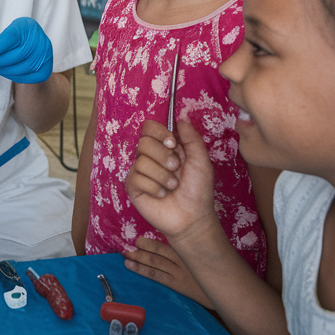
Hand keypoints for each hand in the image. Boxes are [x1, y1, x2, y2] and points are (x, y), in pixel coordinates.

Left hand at [0, 17, 51, 82]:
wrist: (40, 46)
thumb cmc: (22, 35)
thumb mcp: (12, 29)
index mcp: (28, 27)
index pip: (11, 37)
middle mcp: (39, 43)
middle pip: (11, 57)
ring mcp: (44, 59)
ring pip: (14, 69)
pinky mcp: (43, 72)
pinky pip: (20, 77)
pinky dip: (7, 74)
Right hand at [124, 119, 218, 243]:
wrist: (192, 217)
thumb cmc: (198, 190)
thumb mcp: (201, 160)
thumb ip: (192, 137)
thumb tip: (181, 117)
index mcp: (166, 147)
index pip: (149, 127)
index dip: (159, 132)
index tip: (173, 144)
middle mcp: (151, 156)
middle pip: (143, 142)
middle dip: (163, 156)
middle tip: (176, 168)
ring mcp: (141, 172)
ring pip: (141, 161)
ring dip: (162, 175)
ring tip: (173, 186)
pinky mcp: (133, 187)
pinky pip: (137, 178)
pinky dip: (154, 187)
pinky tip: (162, 194)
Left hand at [124, 237, 214, 308]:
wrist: (225, 290)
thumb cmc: (215, 271)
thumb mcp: (206, 255)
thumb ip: (193, 247)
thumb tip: (181, 240)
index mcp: (188, 249)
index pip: (166, 243)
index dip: (150, 242)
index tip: (138, 239)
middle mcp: (182, 259)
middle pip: (158, 252)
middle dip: (141, 248)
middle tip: (127, 245)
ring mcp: (178, 272)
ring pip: (154, 262)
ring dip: (138, 258)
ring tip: (125, 254)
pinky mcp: (177, 284)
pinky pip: (156, 275)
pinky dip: (142, 270)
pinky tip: (131, 266)